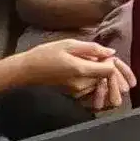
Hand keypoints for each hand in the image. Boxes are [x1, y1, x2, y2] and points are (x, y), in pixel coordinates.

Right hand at [19, 37, 134, 112]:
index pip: (110, 70)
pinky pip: (92, 88)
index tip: (101, 54)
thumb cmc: (46, 54)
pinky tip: (81, 70)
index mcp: (82, 70)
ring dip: (99, 73)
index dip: (110, 61)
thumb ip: (92, 48)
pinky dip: (92, 79)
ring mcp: (79, 92)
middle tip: (94, 57)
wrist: (28, 71)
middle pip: (107, 78)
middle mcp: (83, 85)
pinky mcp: (76, 95)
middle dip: (106, 67)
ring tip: (84, 62)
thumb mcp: (69, 44)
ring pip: (100, 83)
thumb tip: (111, 52)